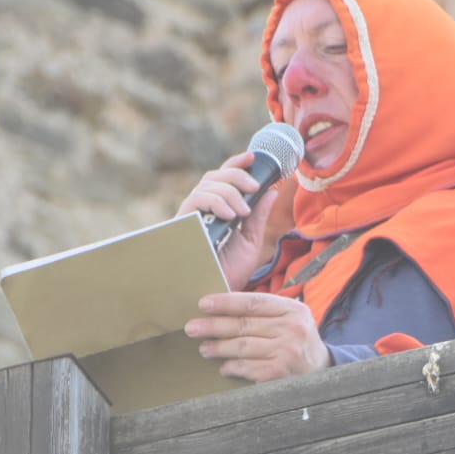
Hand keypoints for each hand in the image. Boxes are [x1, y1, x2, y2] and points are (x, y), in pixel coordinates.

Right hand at [176, 152, 284, 290]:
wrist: (216, 296)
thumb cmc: (230, 273)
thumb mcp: (251, 242)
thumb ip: (258, 217)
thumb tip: (272, 192)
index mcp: (218, 211)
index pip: (223, 179)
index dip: (236, 164)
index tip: (253, 157)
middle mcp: (202, 210)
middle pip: (213, 176)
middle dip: (236, 176)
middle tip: (254, 188)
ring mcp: (191, 216)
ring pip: (206, 185)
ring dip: (229, 192)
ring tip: (242, 213)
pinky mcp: (182, 224)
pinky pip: (196, 199)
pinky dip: (216, 202)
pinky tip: (230, 216)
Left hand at [184, 292, 332, 382]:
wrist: (324, 372)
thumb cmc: (298, 341)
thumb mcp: (292, 319)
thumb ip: (265, 312)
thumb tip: (222, 307)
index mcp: (293, 310)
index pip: (254, 302)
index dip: (226, 302)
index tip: (203, 303)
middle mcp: (291, 329)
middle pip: (244, 325)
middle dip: (213, 326)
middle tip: (192, 327)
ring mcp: (286, 352)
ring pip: (242, 347)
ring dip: (218, 348)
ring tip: (204, 348)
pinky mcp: (279, 374)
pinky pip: (247, 368)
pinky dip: (232, 368)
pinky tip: (223, 367)